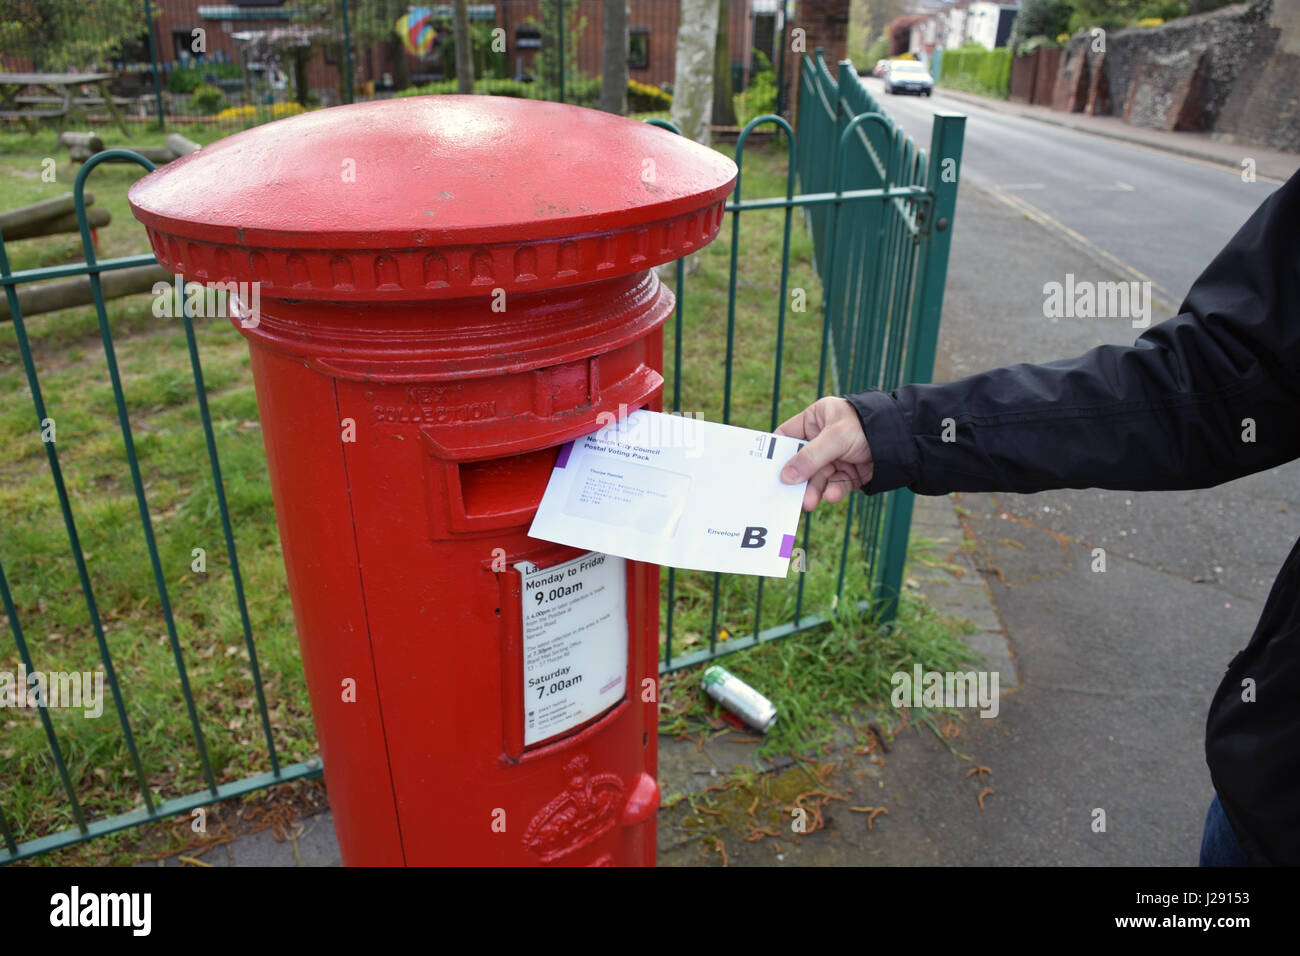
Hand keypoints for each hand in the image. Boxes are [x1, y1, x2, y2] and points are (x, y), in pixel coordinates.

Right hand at [775, 397, 873, 511]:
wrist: (906, 441)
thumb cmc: (869, 425)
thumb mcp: (837, 437)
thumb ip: (810, 456)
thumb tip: (785, 477)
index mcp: (815, 420)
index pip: (787, 437)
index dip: (776, 453)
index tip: (766, 472)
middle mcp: (822, 439)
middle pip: (801, 463)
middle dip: (797, 480)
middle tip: (789, 497)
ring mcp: (835, 458)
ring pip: (817, 478)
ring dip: (813, 491)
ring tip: (810, 503)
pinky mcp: (848, 474)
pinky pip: (834, 485)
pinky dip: (832, 492)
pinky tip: (832, 496)